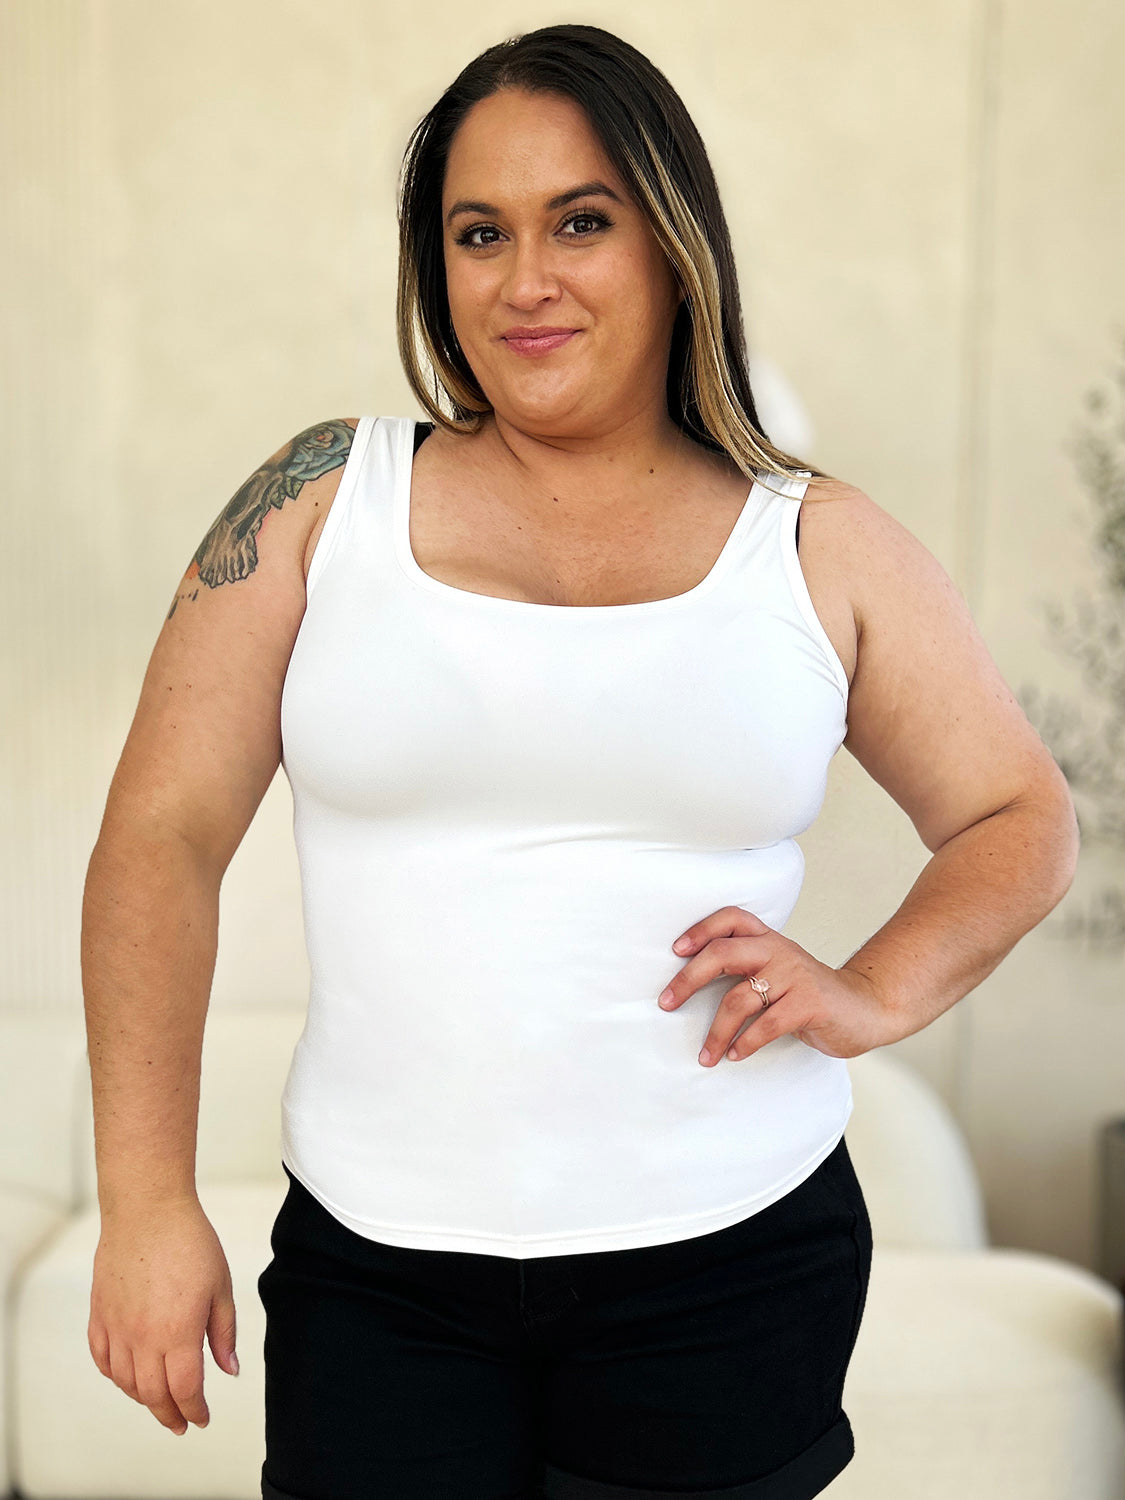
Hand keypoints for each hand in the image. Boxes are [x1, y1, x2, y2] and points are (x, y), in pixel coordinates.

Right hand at [88, 1195, 238, 1436]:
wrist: (147, 1210)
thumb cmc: (189, 1242)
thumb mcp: (221, 1286)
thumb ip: (224, 1333)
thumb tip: (228, 1369)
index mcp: (178, 1332)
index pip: (185, 1390)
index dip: (194, 1410)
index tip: (202, 1418)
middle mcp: (143, 1337)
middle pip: (152, 1395)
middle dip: (169, 1414)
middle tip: (181, 1421)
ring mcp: (117, 1327)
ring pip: (125, 1382)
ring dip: (143, 1398)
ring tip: (159, 1400)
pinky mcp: (100, 1314)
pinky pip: (102, 1359)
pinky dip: (115, 1376)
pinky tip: (128, 1376)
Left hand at [658, 906, 903, 1063]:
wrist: (866, 1007)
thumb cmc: (810, 994)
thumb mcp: (778, 971)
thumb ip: (746, 968)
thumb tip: (689, 984)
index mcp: (768, 939)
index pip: (732, 918)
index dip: (701, 929)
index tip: (676, 950)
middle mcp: (779, 951)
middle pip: (723, 953)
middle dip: (688, 979)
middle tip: (666, 1003)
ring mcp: (795, 975)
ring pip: (739, 998)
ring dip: (715, 1031)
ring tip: (705, 1055)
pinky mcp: (809, 1003)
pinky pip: (766, 1024)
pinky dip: (745, 1042)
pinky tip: (735, 1055)